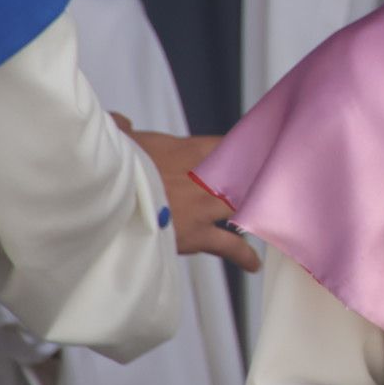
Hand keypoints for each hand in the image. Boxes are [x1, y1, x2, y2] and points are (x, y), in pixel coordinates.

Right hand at [118, 118, 259, 272]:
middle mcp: (207, 177)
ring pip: (243, 207)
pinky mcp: (198, 234)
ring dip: (253, 213)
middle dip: (260, 183)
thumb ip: (125, 128)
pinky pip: (229, 246)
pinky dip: (243, 255)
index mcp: (191, 150)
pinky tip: (254, 263)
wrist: (109, 195)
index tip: (260, 152)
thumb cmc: (113, 165)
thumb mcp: (120, 139)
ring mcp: (205, 206)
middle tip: (274, 187)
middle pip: (247, 178)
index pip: (232, 147)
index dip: (248, 151)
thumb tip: (120, 121)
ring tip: (266, 219)